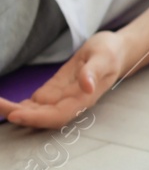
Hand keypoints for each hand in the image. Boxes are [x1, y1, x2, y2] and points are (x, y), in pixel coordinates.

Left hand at [0, 30, 130, 129]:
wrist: (116, 51)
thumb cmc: (111, 52)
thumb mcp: (104, 57)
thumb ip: (93, 72)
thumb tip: (86, 87)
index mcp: (84, 98)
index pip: (58, 115)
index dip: (37, 118)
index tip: (15, 115)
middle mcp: (72, 103)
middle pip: (42, 117)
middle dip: (18, 114)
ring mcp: (63, 98)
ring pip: (36, 111)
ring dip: (15, 110)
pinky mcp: (56, 90)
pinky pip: (36, 103)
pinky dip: (19, 105)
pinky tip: (6, 103)